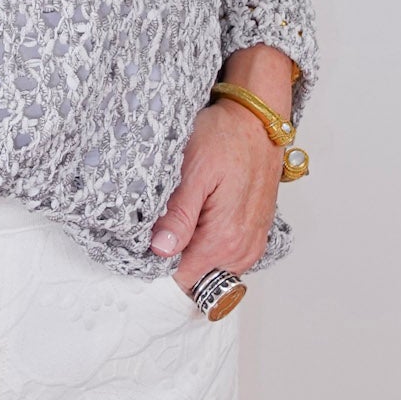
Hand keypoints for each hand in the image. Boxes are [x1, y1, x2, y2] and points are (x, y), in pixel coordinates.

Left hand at [149, 97, 281, 292]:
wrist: (258, 121)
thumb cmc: (226, 137)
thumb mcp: (194, 169)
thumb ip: (178, 215)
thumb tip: (160, 250)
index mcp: (224, 239)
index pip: (181, 278)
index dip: (157, 264)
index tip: (143, 243)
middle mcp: (242, 250)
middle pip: (194, 276)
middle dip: (172, 256)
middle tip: (159, 220)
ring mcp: (251, 245)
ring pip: (208, 268)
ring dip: (190, 249)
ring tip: (180, 213)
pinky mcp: (253, 234)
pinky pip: (224, 255)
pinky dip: (206, 242)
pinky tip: (198, 214)